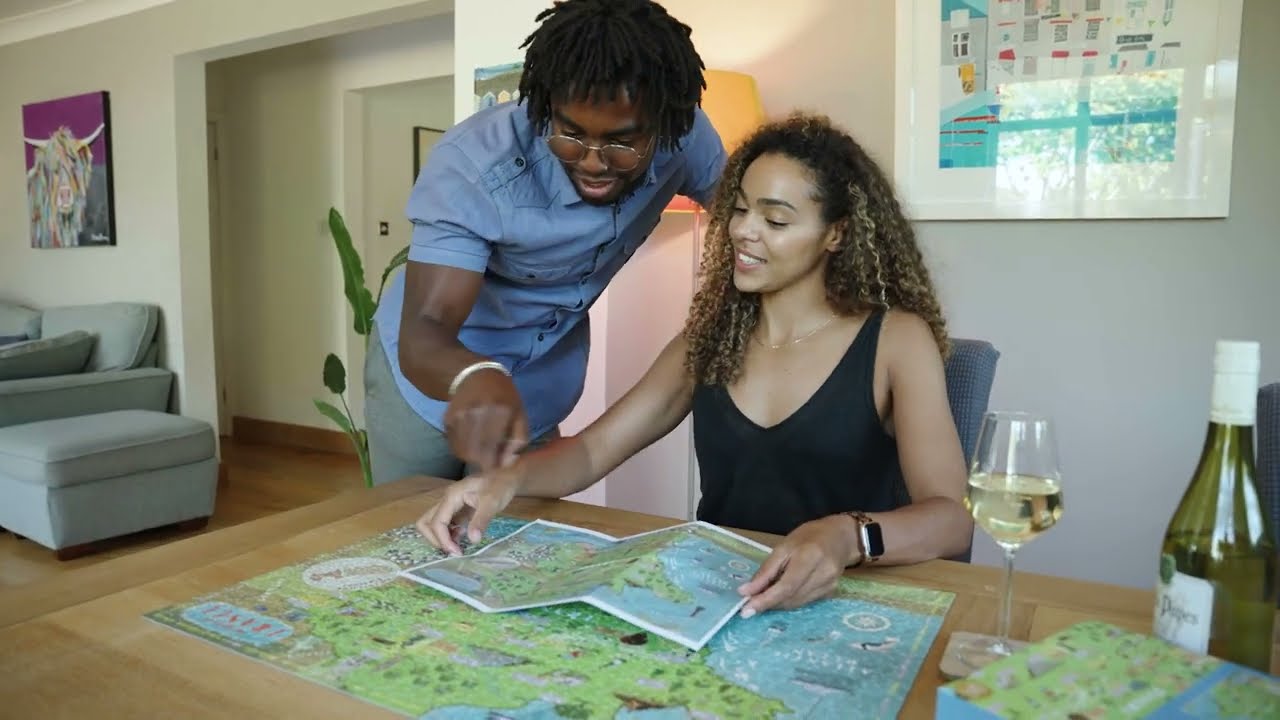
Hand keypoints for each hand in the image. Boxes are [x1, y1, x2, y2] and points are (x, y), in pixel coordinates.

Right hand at [416, 465, 521, 554]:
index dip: (443, 540)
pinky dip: (448, 533)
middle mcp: (447, 499)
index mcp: (452, 496)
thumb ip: (481, 520)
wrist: (507, 476)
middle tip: (454, 550)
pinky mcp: (456, 509)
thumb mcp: (493, 502)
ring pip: (433, 523)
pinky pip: (445, 523)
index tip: (457, 553)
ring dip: (440, 537)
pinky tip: (462, 537)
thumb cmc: (500, 486)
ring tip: (458, 545)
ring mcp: (450, 504)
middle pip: (426, 522)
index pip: (437, 522)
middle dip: (435, 539)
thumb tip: (473, 540)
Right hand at [443, 367, 527, 471]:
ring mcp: (460, 415)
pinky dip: (461, 450)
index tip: (497, 467)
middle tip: (489, 461)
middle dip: (483, 462)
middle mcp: (478, 412)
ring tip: (480, 451)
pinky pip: (453, 445)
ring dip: (472, 457)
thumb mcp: (519, 414)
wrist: (476, 375)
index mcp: (501, 411)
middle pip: (476, 452)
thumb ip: (518, 439)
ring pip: (463, 451)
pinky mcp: (448, 419)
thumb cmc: (503, 397)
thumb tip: (506, 463)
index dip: (494, 463)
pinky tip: (470, 442)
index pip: (494, 446)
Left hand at [737, 515, 859, 617]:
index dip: (766, 600)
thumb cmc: (809, 537)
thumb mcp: (784, 546)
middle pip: (790, 597)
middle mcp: (823, 574)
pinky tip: (782, 593)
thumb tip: (746, 591)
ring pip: (796, 603)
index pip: (786, 586)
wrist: (840, 538)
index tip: (747, 610)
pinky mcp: (830, 592)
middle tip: (749, 604)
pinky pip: (803, 602)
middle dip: (768, 603)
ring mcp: (829, 585)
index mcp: (810, 556)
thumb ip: (766, 570)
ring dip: (777, 603)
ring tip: (764, 596)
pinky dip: (789, 600)